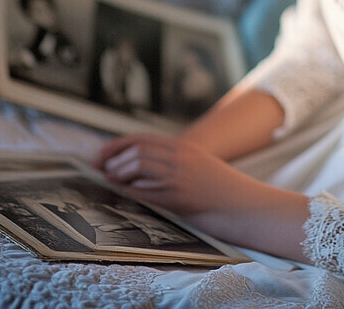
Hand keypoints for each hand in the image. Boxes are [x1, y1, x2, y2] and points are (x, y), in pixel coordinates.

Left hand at [92, 133, 311, 258]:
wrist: (244, 204)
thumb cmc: (221, 189)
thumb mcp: (198, 165)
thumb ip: (174, 161)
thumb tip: (139, 166)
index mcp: (184, 147)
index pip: (143, 139)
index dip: (118, 145)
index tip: (102, 153)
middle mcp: (180, 157)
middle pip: (136, 150)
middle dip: (113, 158)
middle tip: (99, 167)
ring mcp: (178, 176)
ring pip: (137, 166)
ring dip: (118, 172)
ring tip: (110, 179)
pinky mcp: (177, 196)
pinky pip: (145, 190)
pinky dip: (129, 189)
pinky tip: (123, 192)